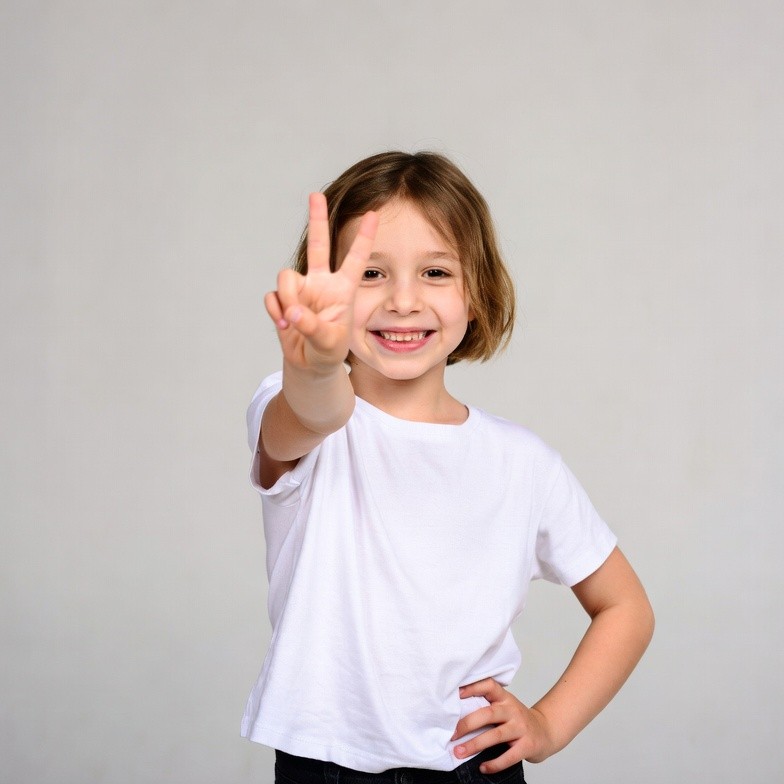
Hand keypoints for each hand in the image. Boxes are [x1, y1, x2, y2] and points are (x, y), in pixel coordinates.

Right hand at [265, 193, 377, 370]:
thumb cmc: (328, 352)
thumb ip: (312, 326)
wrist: (310, 364)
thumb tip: (293, 311)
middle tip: (315, 195)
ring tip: (292, 322)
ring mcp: (301, 289)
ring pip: (286, 277)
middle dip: (317, 219)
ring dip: (286, 299)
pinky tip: (285, 326)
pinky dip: (276, 312)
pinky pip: (272, 297)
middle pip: (319, 244)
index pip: (356, 259)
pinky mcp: (283, 300)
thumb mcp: (329, 343)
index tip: (374, 213)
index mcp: (343, 289)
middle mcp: (322, 283)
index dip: (364, 237)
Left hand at [451, 679, 553, 773]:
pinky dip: (494, 763)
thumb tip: (456, 716)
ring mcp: (521, 728)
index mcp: (505, 698)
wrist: (546, 731)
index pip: (489, 685)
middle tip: (451, 734)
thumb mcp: (505, 707)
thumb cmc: (518, 720)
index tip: (456, 693)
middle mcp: (512, 710)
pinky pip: (509, 756)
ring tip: (459, 752)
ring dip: (475, 745)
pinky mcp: (527, 745)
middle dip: (467, 724)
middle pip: (488, 714)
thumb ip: (487, 707)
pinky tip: (483, 767)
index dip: (473, 687)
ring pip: (495, 735)